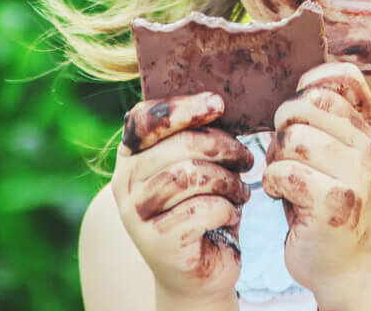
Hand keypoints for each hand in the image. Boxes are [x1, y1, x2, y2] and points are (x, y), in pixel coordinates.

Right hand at [112, 92, 252, 307]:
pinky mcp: (157, 243)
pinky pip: (200, 210)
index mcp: (131, 155)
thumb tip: (219, 101)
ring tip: (240, 189)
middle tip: (245, 158)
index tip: (218, 104)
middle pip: (178, 145)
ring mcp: (136, 215)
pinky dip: (225, 209)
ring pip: (190, 176)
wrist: (199, 271)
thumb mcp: (197, 165)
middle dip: (222, 147)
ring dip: (227, 180)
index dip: (182, 107)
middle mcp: (124, 182)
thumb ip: (197, 136)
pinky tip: (230, 214)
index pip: (144, 118)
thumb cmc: (202, 207)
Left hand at [261, 62, 370, 301]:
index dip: (310, 82)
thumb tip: (296, 83)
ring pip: (292, 137)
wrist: (350, 270)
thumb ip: (327, 121)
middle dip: (282, 125)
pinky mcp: (335, 203)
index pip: (344, 78)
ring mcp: (357, 176)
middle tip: (285, 154)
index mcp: (369, 131)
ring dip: (275, 158)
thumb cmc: (330, 205)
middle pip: (308, 103)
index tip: (298, 110)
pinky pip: (285, 171)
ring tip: (285, 178)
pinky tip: (282, 196)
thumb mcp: (340, 157)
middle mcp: (369, 148)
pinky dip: (272, 183)